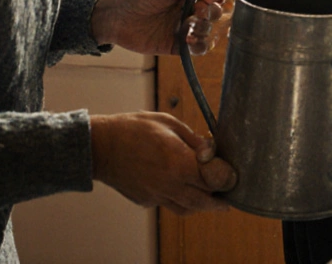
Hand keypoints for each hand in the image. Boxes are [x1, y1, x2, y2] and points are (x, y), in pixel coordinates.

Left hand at [90, 0, 234, 55]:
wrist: (118, 16)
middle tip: (198, 11)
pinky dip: (200, 45)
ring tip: (190, 27)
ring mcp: (185, 28)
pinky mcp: (178, 45)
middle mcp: (190, 11)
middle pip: (217, 14)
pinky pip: (199, 49)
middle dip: (212, 13)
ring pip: (210, 32)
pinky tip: (188, 39)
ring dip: (206, 29)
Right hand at [90, 112, 237, 214]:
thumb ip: (194, 140)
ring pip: (187, 208)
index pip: (213, 179)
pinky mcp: (146, 201)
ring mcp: (156, 195)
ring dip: (202, 204)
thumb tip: (212, 150)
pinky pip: (169, 204)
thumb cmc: (133, 129)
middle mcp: (169, 184)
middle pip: (204, 201)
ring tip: (210, 196)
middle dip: (220, 199)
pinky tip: (182, 187)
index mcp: (178, 163)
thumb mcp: (168, 123)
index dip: (226, 178)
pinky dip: (180, 199)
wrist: (100, 147)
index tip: (232, 174)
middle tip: (229, 196)